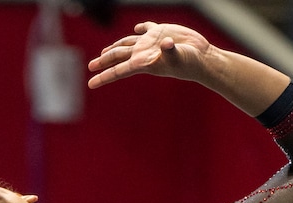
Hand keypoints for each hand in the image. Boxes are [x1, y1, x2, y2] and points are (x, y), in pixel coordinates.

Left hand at [88, 21, 211, 88]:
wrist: (202, 59)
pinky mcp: (161, 33)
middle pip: (118, 57)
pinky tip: (136, 29)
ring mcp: (151, 43)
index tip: (91, 83)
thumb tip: (165, 44)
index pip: (119, 70)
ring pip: (128, 44)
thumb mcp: (178, 57)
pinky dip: (139, 29)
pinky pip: (146, 30)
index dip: (104, 76)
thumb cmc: (189, 62)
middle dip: (103, 62)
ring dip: (115, 47)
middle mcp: (143, 54)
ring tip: (104, 53)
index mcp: (143, 63)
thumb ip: (169, 51)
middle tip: (90, 66)